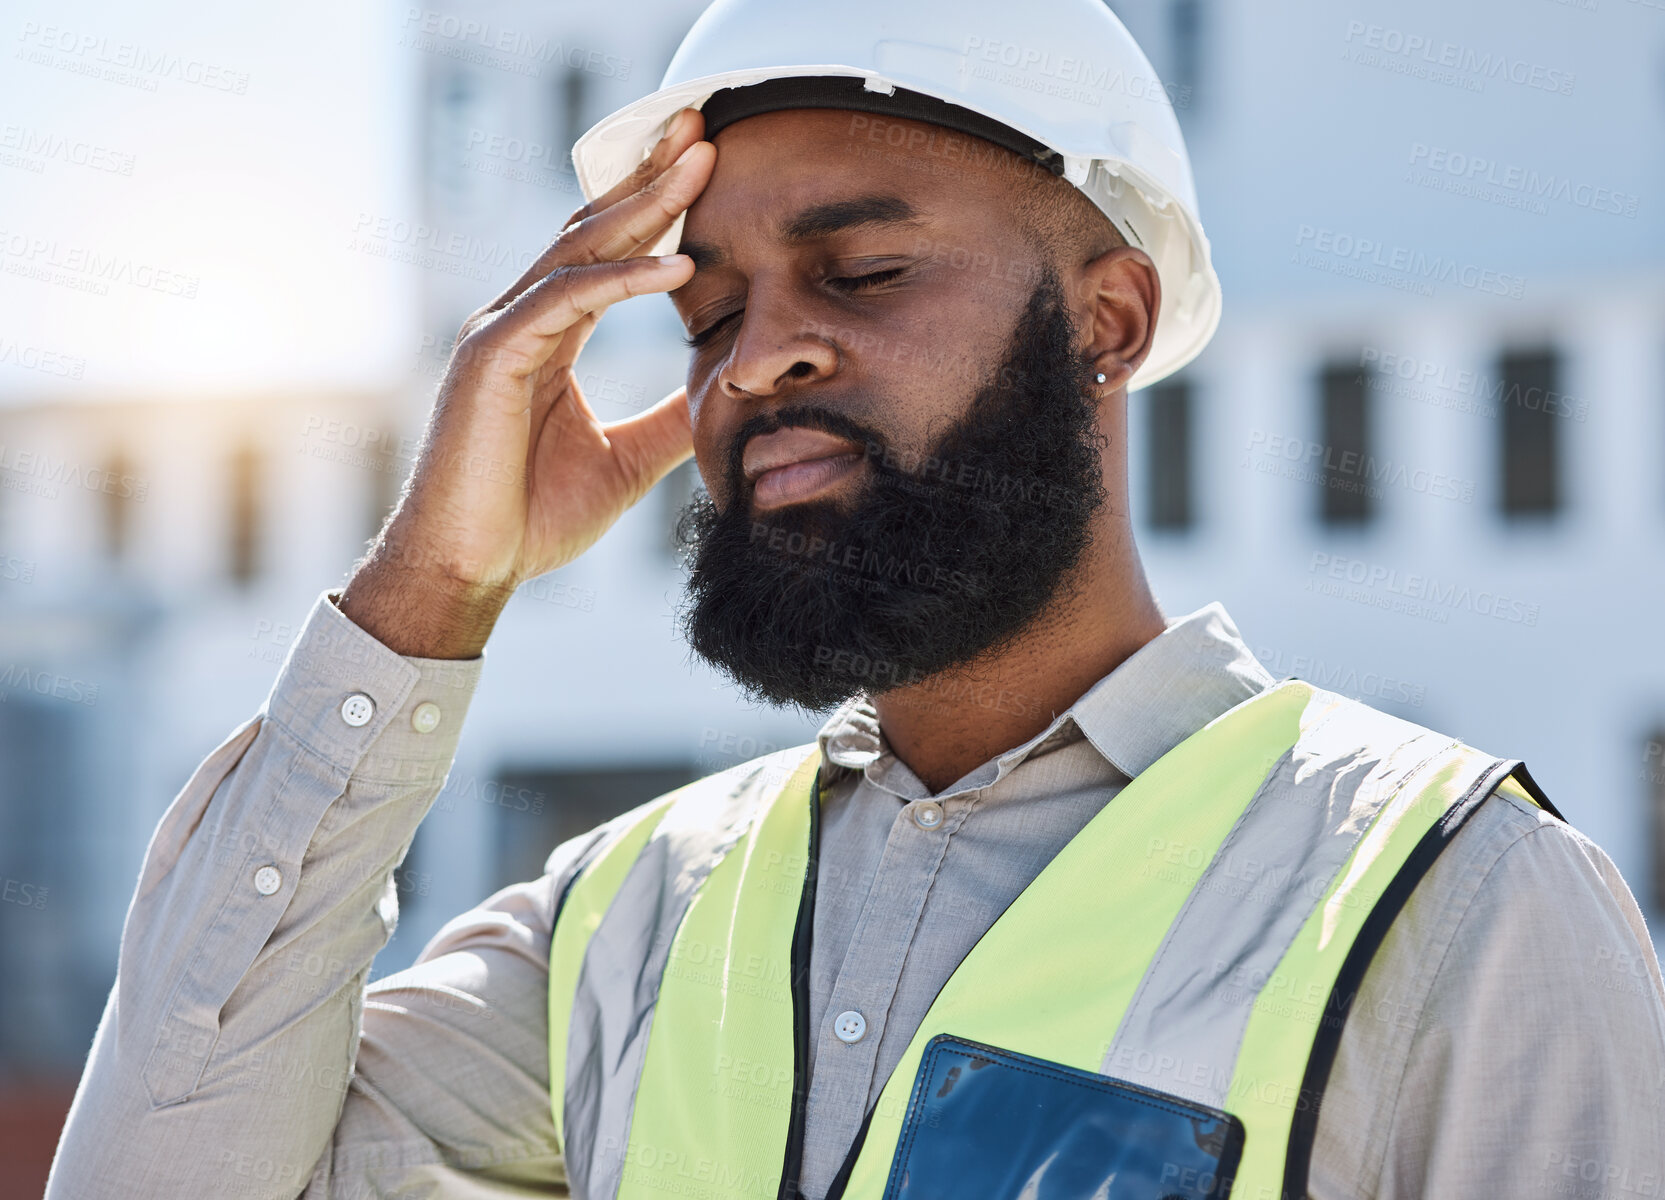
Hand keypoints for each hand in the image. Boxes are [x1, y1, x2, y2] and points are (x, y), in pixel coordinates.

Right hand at [339, 108, 713, 657]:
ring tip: (699, 168)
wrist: (473, 568)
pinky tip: (675, 266)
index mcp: (550, 337)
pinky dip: (621, 280)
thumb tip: (720, 394)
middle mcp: (522, 321)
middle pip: (592, 229)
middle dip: (649, 177)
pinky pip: (564, 301)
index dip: (654, 207)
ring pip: (578, 250)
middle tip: (702, 131)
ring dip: (642, 206)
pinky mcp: (490, 358)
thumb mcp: (628, 460)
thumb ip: (668, 419)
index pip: (607, 253)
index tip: (705, 166)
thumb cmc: (532, 518)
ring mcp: (500, 333)